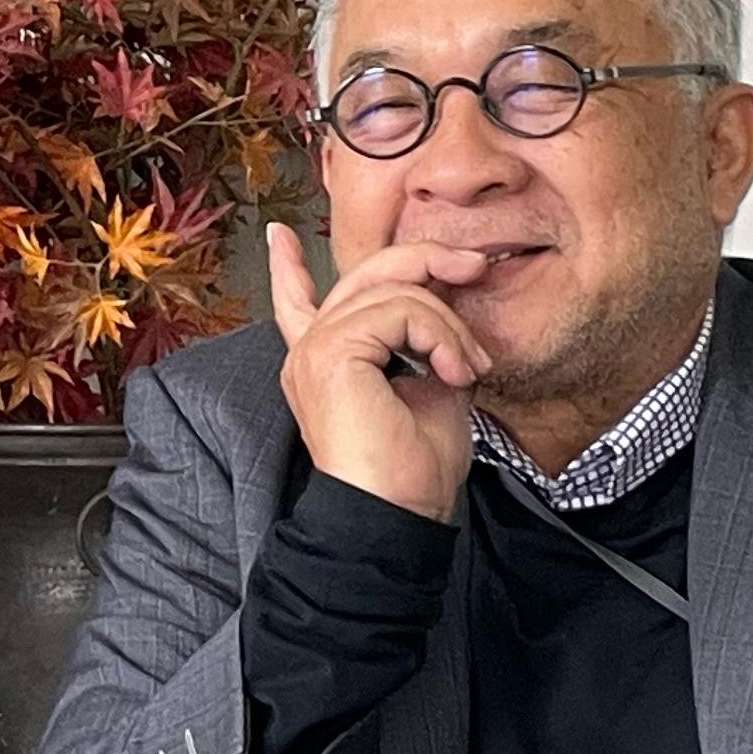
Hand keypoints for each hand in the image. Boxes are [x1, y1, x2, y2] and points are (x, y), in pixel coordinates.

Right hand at [268, 221, 486, 521]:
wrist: (395, 516)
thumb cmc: (413, 474)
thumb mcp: (433, 391)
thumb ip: (430, 343)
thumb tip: (453, 302)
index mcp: (325, 363)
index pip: (295, 303)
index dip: (287, 268)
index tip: (278, 237)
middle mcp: (310, 351)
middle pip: (366, 274)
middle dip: (426, 259)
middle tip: (474, 267)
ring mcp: (315, 348)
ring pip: (395, 289)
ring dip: (449, 323)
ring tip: (470, 366)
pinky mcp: (331, 351)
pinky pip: (400, 311)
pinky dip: (441, 335)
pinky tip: (454, 371)